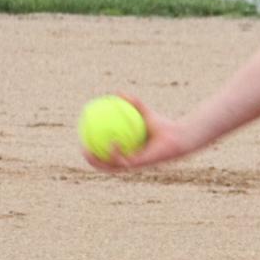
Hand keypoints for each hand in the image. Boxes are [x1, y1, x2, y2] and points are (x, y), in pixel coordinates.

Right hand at [82, 94, 196, 172]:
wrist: (177, 137)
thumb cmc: (163, 125)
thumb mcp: (145, 111)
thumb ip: (132, 102)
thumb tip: (117, 91)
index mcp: (127, 152)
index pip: (105, 154)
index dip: (92, 150)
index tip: (81, 140)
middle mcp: (129, 161)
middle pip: (104, 165)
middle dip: (91, 160)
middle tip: (82, 149)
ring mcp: (134, 165)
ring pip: (111, 167)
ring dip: (99, 161)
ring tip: (89, 151)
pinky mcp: (140, 164)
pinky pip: (124, 160)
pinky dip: (116, 152)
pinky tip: (113, 141)